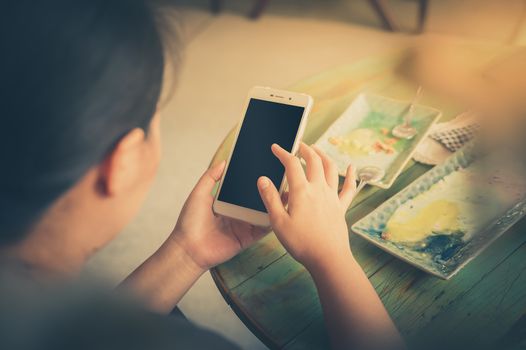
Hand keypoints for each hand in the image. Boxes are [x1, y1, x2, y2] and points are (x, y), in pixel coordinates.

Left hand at [171, 161, 268, 270]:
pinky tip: (279, 210)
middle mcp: (236, 214)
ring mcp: (243, 227)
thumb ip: (210, 177)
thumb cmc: (189, 223)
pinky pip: (262, 230)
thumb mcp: (199, 194)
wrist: (188, 249)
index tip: (264, 168)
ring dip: (272, 205)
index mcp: (226, 203)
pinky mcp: (246, 239)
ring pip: (262, 214)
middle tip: (279, 179)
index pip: (243, 189)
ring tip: (284, 192)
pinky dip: (271, 221)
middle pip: (255, 201)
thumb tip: (223, 161)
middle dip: (267, 191)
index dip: (253, 181)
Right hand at [257, 143, 355, 270]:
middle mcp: (319, 189)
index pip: (291, 164)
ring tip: (317, 150)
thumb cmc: (302, 243)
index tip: (275, 148)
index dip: (283, 153)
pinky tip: (352, 167)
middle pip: (314, 161)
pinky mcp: (341, 207)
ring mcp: (332, 197)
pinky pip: (348, 188)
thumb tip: (262, 180)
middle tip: (298, 145)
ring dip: (323, 155)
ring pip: (331, 169)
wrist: (328, 258)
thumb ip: (270, 199)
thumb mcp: (278, 222)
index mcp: (302, 191)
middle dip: (305, 149)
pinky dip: (351, 175)